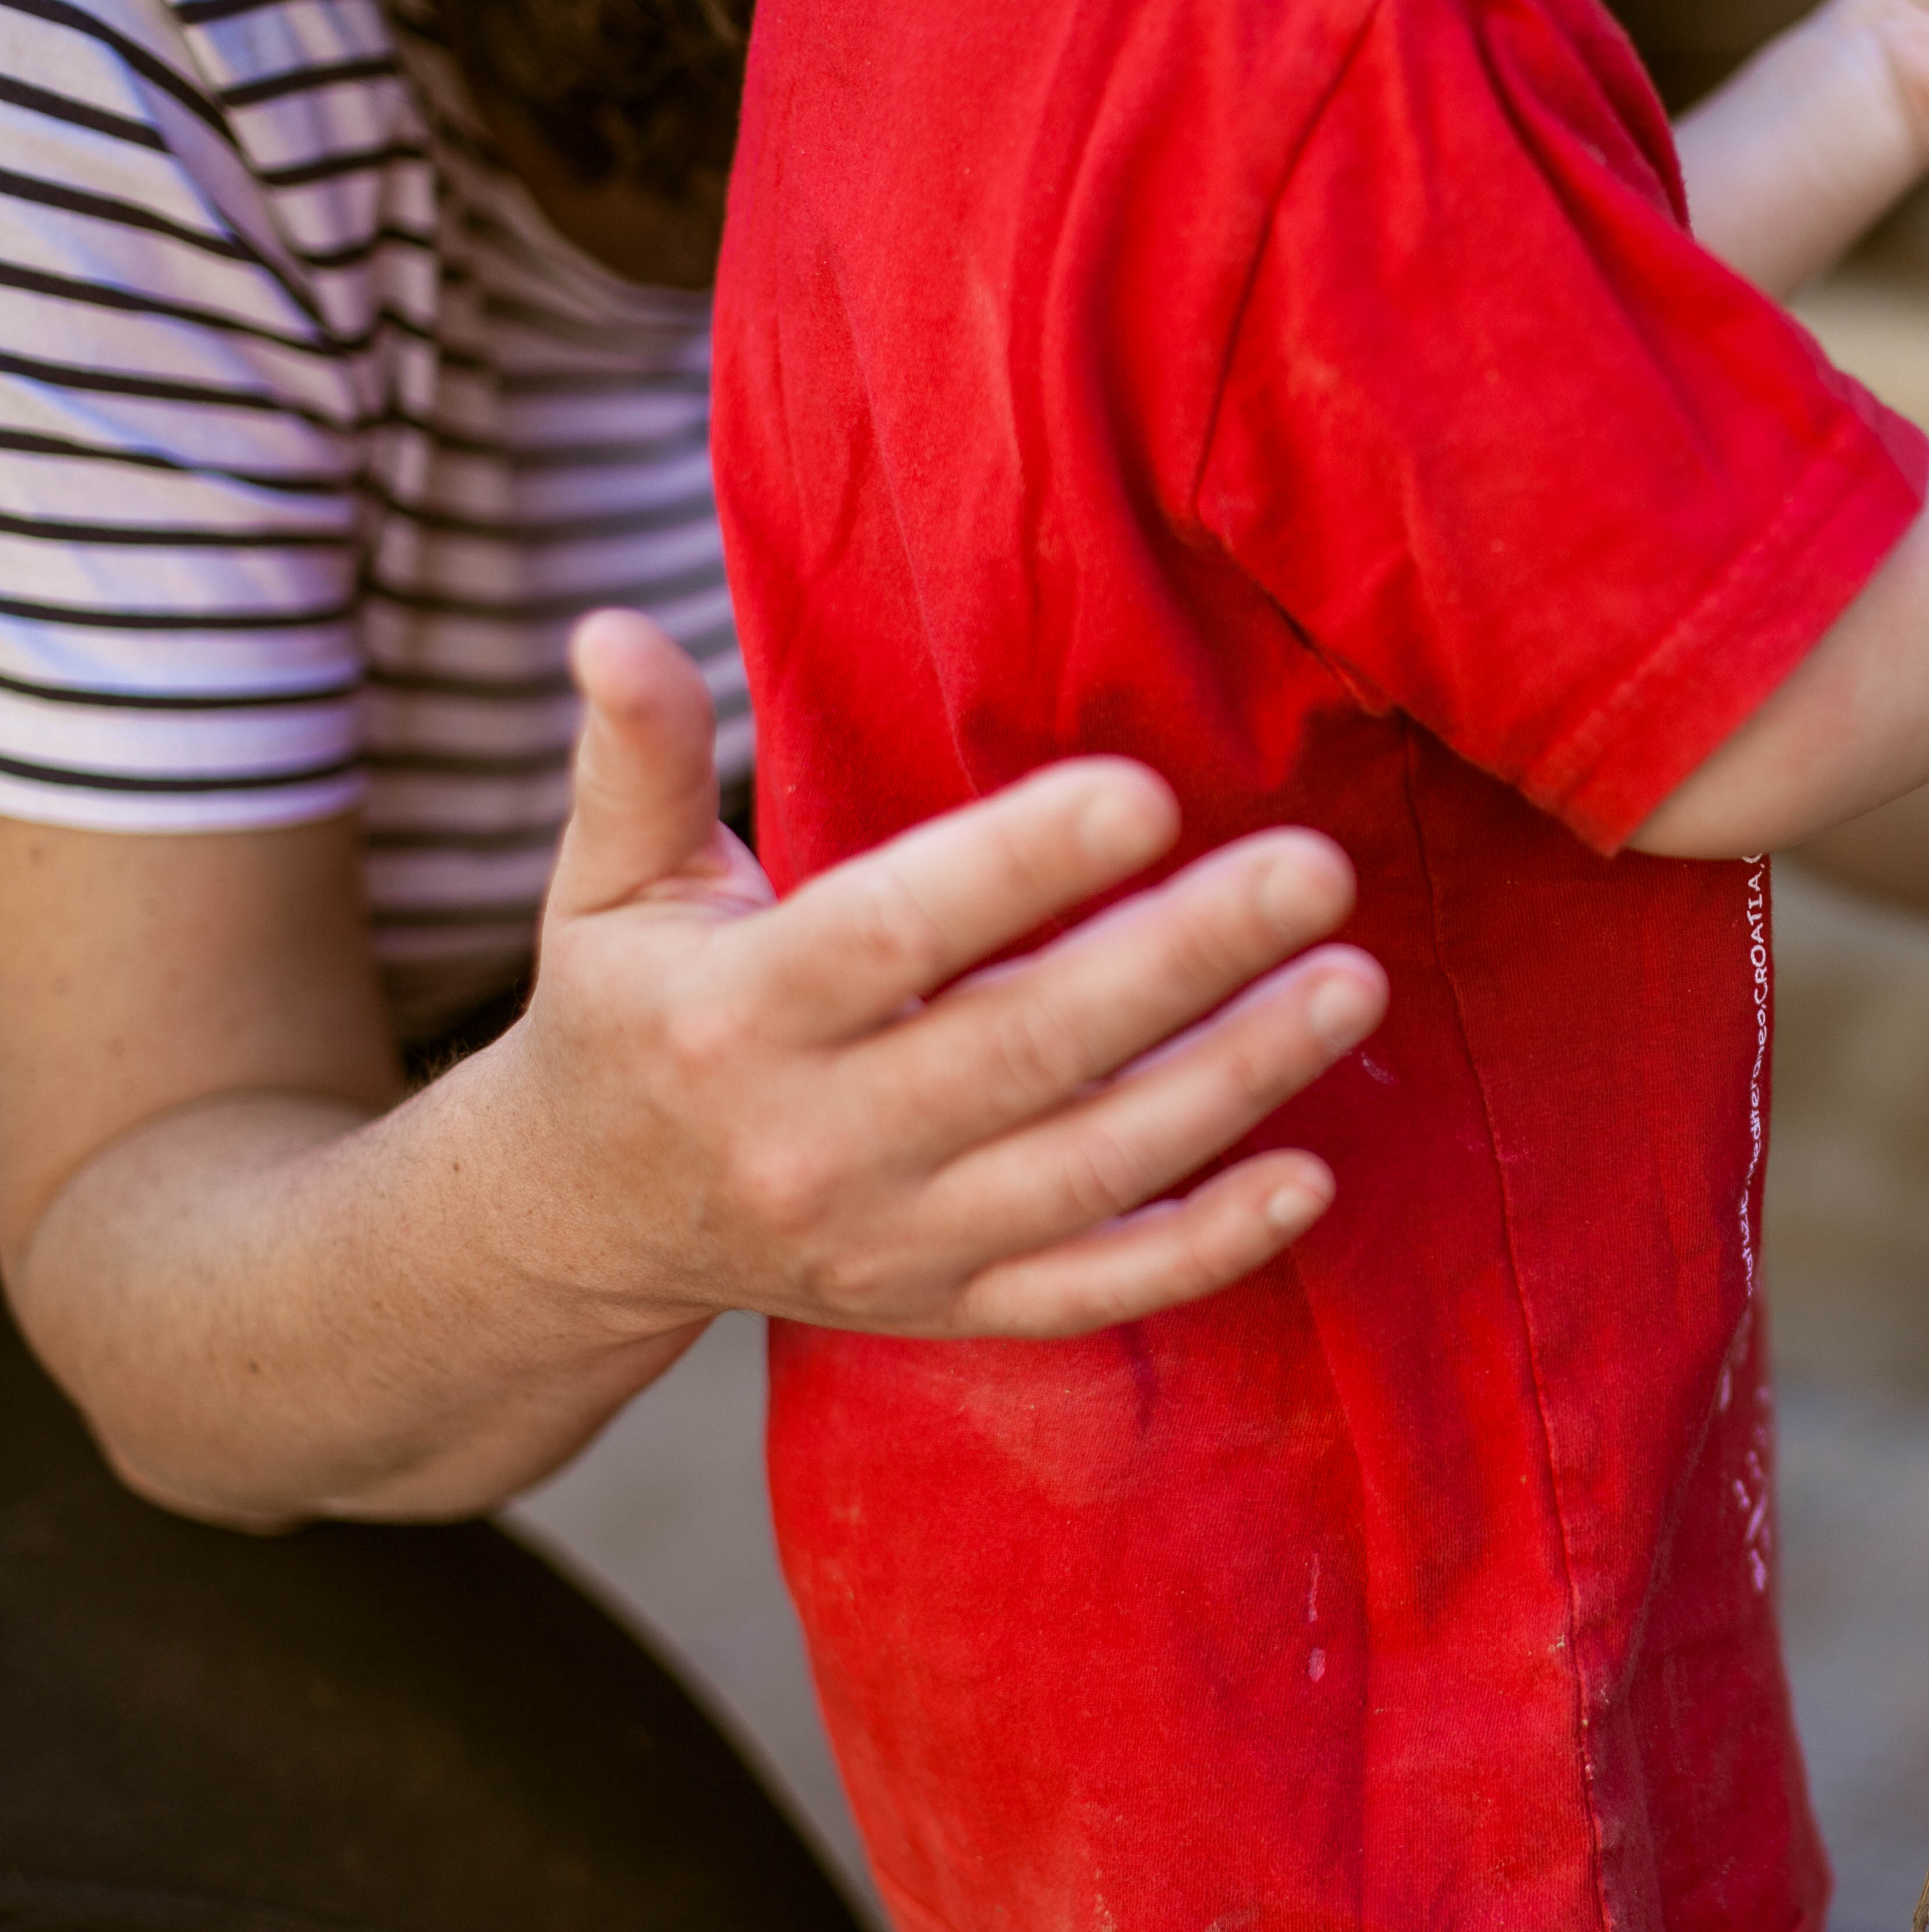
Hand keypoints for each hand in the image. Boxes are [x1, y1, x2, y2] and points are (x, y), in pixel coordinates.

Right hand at [494, 612, 1389, 1339]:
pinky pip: (1097, 1290)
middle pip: (1027, 1048)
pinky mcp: (950, 1304)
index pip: (892, 932)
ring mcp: (894, 1240)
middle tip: (1316, 869)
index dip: (1017, 867)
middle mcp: (817, 1142)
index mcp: (734, 1019)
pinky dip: (1208, 1247)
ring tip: (1348, 983)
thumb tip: (612, 627)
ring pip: (1091, 1170)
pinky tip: (1312, 1178)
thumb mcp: (602, 886)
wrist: (577, 1228)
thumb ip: (635, 759)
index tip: (1143, 794)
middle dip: (1183, 958)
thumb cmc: (622, 1018)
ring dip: (1232, 1083)